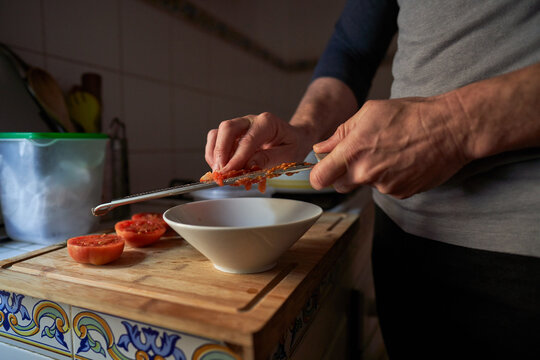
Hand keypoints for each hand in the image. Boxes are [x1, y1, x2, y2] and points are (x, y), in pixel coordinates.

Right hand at [205, 112, 308, 171]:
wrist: (294, 138)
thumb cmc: (292, 145)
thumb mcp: (289, 155)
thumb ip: (269, 159)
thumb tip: (248, 166)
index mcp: (267, 122)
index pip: (247, 140)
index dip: (236, 158)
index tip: (229, 172)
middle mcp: (250, 120)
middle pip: (227, 129)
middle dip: (221, 152)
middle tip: (221, 172)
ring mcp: (239, 126)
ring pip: (217, 133)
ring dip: (214, 154)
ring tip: (220, 172)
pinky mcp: (232, 134)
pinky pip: (216, 140)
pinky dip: (213, 155)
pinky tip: (221, 168)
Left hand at [310, 97, 469, 197]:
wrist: (450, 128)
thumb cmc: (411, 115)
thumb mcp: (369, 113)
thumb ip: (340, 134)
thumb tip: (320, 148)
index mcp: (354, 151)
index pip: (320, 178)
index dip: (319, 175)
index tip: (322, 170)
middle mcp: (366, 173)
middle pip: (340, 185)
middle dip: (344, 174)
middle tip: (361, 155)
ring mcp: (385, 186)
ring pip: (365, 185)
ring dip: (370, 174)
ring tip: (390, 152)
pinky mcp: (401, 193)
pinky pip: (386, 188)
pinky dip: (390, 178)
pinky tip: (402, 161)